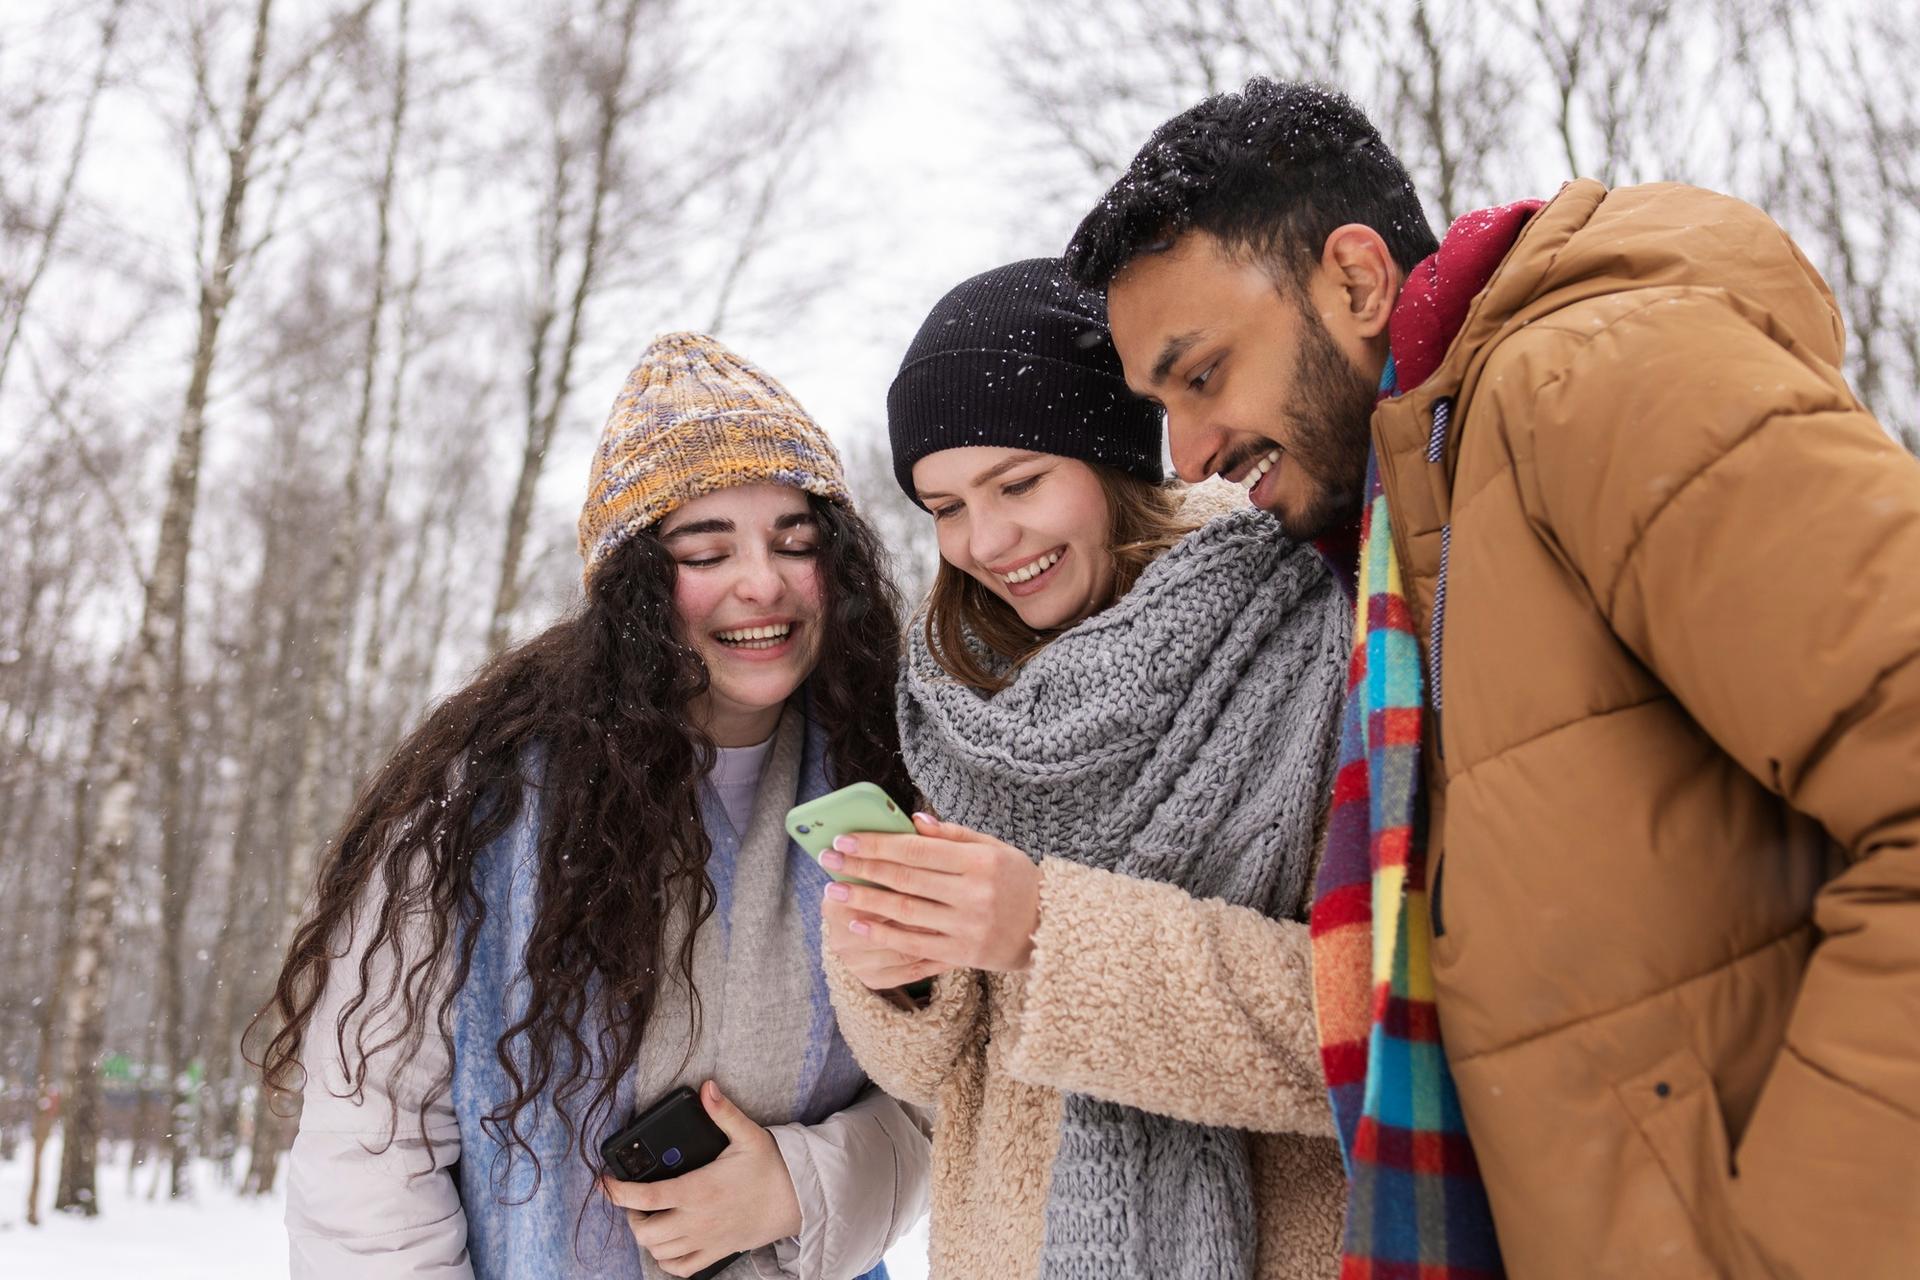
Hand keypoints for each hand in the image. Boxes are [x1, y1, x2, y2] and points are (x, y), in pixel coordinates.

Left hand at [599, 1081, 801, 1275]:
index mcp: (699, 1189)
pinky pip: (680, 1268)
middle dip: (631, 1216)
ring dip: (646, 1237)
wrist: (797, 1201)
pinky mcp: (715, 1252)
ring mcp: (705, 1240)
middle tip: (636, 1199)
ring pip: (658, 1252)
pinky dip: (666, 1260)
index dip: (619, 1191)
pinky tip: (668, 1242)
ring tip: (650, 1218)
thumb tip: (706, 1088)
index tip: (606, 1182)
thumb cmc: (771, 1168)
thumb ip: (723, 1112)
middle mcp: (698, 1220)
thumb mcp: (748, 1135)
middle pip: (645, 1232)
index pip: (647, 1196)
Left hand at [820, 812, 1041, 971]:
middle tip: (828, 859)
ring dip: (865, 900)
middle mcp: (973, 894)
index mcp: (980, 862)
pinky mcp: (962, 954)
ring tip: (834, 891)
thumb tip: (911, 820)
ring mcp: (967, 927)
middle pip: (905, 879)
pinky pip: (914, 944)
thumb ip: (953, 834)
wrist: (1051, 929)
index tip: (845, 839)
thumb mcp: (995, 848)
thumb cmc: (1019, 881)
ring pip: (904, 912)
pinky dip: (883, 934)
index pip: (916, 850)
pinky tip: (858, 923)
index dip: (876, 844)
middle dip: (861, 867)